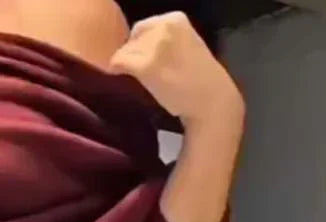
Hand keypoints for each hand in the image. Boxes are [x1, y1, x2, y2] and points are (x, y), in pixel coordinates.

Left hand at [109, 12, 243, 132]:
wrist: (209, 99)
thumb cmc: (197, 78)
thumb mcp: (184, 45)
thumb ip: (164, 40)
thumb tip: (137, 45)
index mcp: (175, 18)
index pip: (143, 27)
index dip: (139, 44)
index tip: (143, 59)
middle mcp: (165, 26)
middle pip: (132, 38)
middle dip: (133, 55)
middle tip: (139, 73)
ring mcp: (155, 46)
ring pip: (124, 51)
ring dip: (126, 65)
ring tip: (137, 79)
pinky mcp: (146, 66)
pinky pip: (119, 62)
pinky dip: (116, 69)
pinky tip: (121, 77)